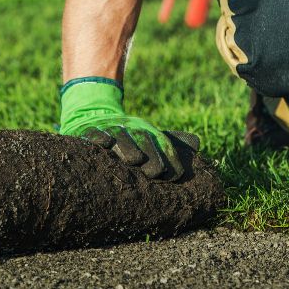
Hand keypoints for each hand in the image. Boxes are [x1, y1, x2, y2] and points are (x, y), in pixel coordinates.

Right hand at [59, 78, 199, 180]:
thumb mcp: (148, 133)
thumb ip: (171, 140)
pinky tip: (105, 144)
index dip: (169, 161)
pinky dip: (100, 138)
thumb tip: (198, 142)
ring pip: (122, 139)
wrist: (94, 112)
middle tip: (154, 173)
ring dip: (128, 149)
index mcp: (148, 131)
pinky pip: (95, 133)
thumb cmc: (127, 132)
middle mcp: (131, 128)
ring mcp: (111, 128)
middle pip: (144, 143)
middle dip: (150, 158)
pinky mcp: (90, 130)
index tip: (174, 176)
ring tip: (134, 160)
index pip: (163, 147)